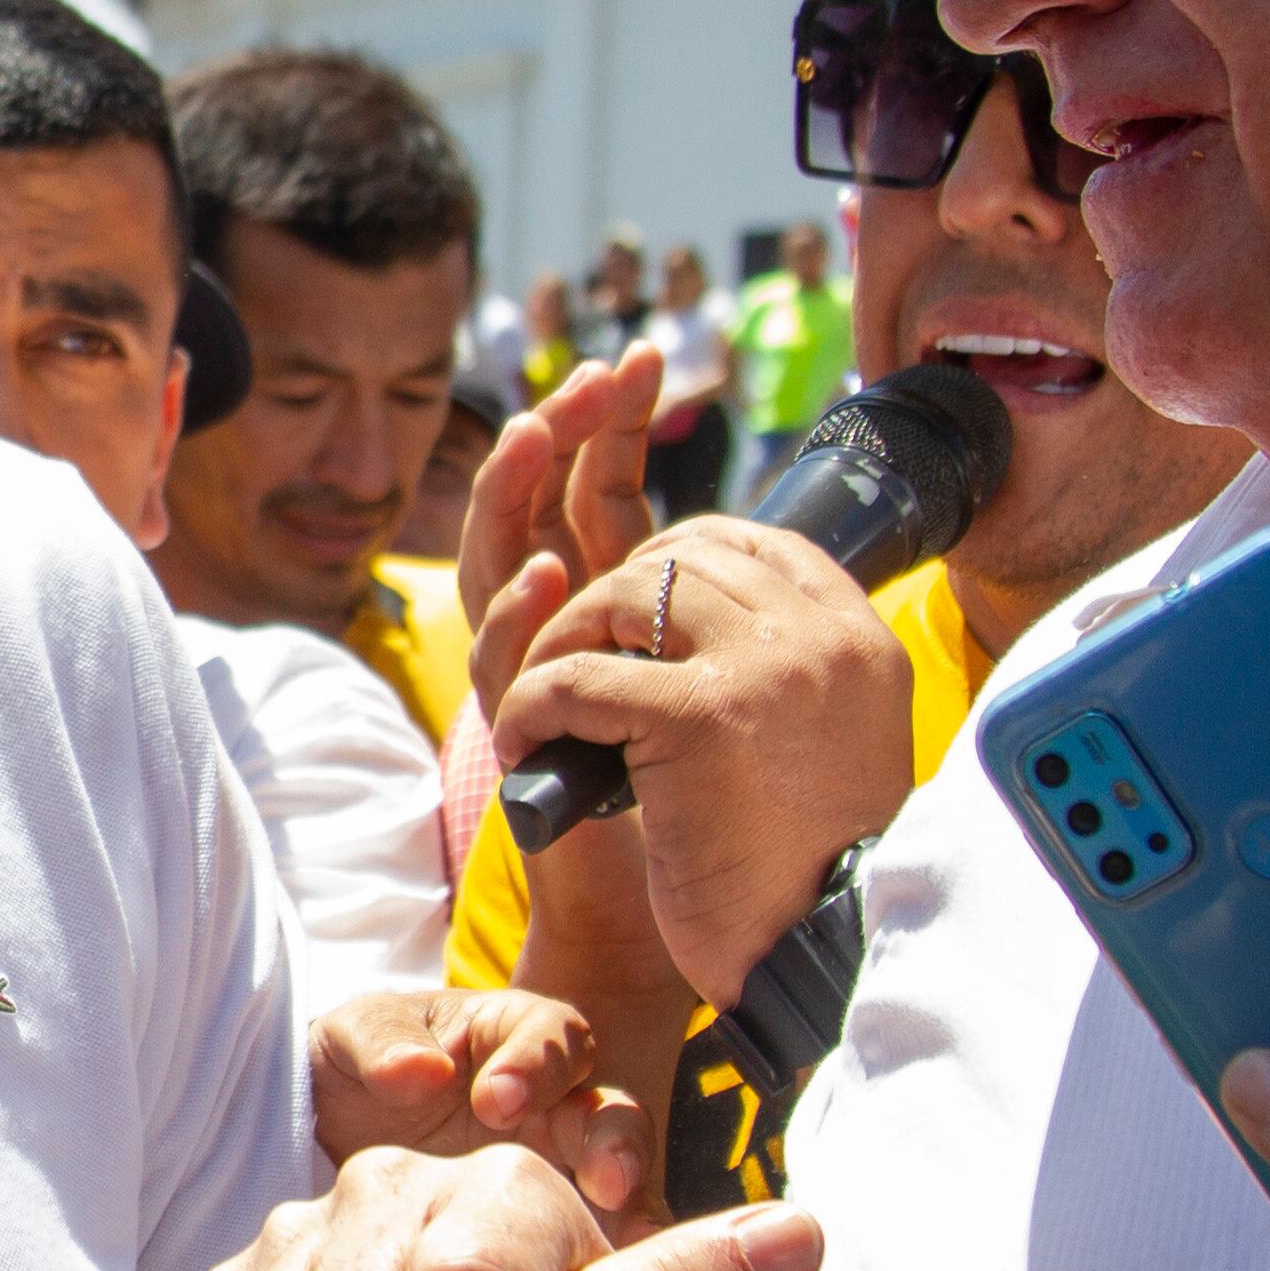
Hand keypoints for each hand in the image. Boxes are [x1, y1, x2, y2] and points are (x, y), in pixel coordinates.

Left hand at [308, 987, 653, 1217]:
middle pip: (613, 1114)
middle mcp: (558, 1102)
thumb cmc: (355, 1075)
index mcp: (514, 1037)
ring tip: (625, 1245)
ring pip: (627, 1186)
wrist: (335, 1148)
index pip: (552, 1037)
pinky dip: (614, 1269)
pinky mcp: (565, 1231)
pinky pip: (604, 1248)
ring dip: (634, 1214)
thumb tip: (421, 1071)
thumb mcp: (348, 1040)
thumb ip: (381, 1042)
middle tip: (603, 1181)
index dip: (536, 1066)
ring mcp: (568, 1170)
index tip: (494, 1102)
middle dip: (615, 1145)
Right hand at [453, 348, 686, 997]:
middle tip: (598, 375)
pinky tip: (551, 573)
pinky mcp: (523, 738)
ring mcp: (533, 680)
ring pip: (496, 563)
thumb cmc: (730, 798)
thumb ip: (740, 606)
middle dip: (560, 429)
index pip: (595, 487)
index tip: (646, 361)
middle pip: (535, 501)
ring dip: (511, 495)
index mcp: (611, 603)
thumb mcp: (750, 674)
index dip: (611, 423)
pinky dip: (522, 612)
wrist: (687, 908)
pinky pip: (503, 660)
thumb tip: (772, 533)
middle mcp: (558, 630)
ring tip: (537, 433)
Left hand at [487, 525, 915, 1001]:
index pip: (756, 543)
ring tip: (551, 706)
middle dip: (608, 603)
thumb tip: (703, 614)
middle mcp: (819, 638)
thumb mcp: (830, 744)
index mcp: (860, 640)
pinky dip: (530, 706)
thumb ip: (790, 673)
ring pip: (621, 596)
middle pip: (681, 561)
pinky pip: (574, 677)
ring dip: (564, 644)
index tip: (634, 615)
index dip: (679, 562)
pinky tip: (525, 746)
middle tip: (577, 666)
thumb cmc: (807, 871)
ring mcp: (759, 668)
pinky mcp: (694, 717)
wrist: (815, 957)